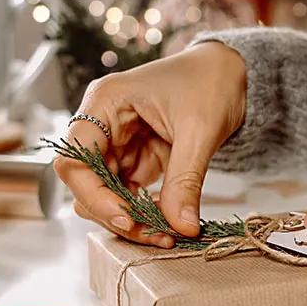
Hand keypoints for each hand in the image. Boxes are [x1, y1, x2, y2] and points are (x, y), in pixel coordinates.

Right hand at [54, 42, 246, 246]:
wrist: (232, 72)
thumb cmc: (212, 81)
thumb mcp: (200, 130)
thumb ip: (185, 180)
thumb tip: (180, 226)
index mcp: (105, 102)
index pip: (74, 159)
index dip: (93, 195)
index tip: (127, 218)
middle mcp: (103, 123)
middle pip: (86, 183)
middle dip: (117, 213)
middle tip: (156, 234)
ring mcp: (119, 142)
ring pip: (107, 194)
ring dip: (132, 217)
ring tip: (168, 232)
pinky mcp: (137, 157)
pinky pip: (129, 193)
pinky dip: (146, 211)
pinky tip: (170, 221)